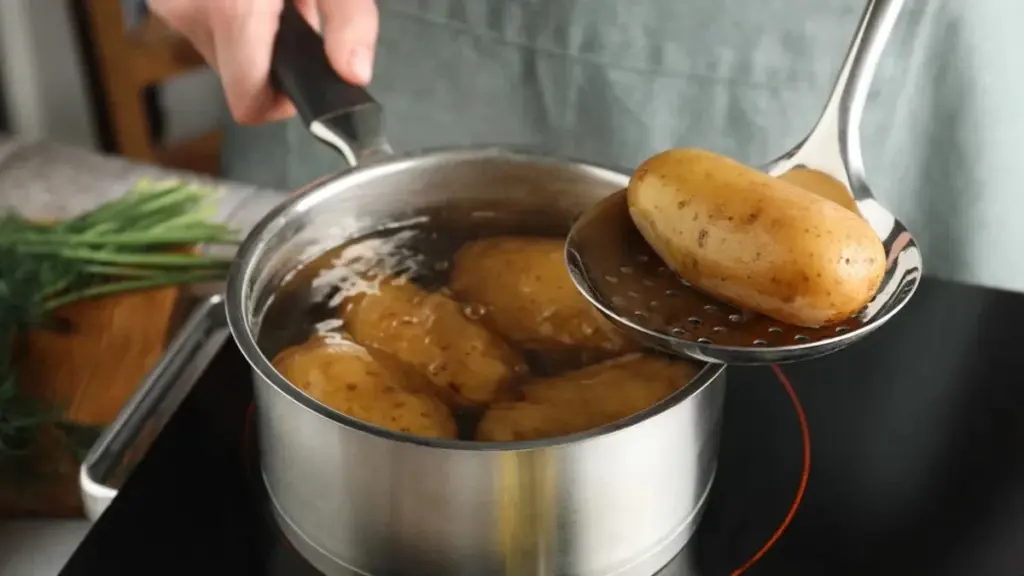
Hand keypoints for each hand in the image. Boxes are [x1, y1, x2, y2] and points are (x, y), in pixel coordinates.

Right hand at [148, 0, 378, 123]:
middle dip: (273, 53)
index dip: (283, 103)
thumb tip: (354, 73)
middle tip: (295, 7)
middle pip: (239, 74)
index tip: (304, 78)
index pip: (249, 103)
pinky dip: (227, 9)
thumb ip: (349, 18)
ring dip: (251, 30)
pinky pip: (200, 18)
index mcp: (233, 11)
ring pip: (220, 47)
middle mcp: (190, 11)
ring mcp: (168, 1)